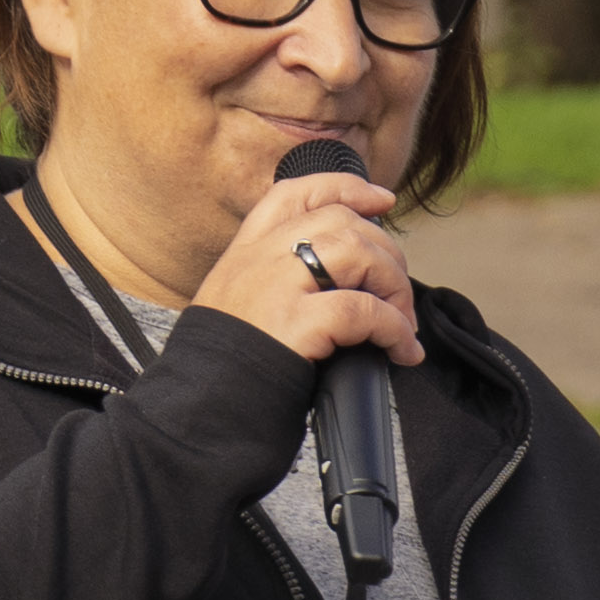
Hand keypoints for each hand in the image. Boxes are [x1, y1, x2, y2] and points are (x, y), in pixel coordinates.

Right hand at [185, 165, 423, 374]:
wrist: (197, 410)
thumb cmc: (228, 368)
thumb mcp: (239, 305)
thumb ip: (278, 281)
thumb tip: (347, 283)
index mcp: (245, 251)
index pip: (296, 193)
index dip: (347, 189)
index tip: (382, 201)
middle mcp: (258, 259)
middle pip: (343, 222)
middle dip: (388, 254)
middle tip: (399, 297)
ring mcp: (275, 287)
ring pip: (358, 253)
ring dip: (395, 287)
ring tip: (402, 324)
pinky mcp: (293, 322)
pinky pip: (364, 311)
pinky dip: (395, 329)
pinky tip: (401, 350)